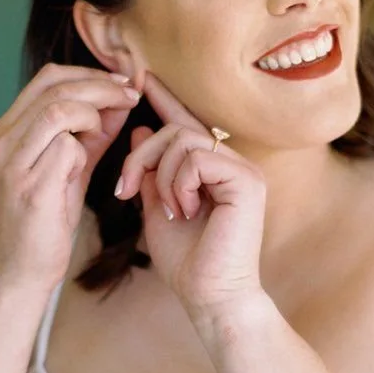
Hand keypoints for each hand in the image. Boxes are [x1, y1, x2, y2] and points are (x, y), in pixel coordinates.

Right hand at [0, 63, 140, 292]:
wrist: (19, 273)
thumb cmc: (44, 222)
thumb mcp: (70, 170)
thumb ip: (92, 136)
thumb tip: (119, 101)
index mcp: (8, 131)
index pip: (49, 79)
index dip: (90, 74)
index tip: (122, 84)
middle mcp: (3, 142)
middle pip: (55, 87)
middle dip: (102, 86)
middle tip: (132, 95)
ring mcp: (12, 164)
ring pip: (59, 111)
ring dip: (94, 115)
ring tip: (106, 131)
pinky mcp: (29, 188)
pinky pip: (66, 148)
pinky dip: (85, 151)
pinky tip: (86, 169)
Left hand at [116, 71, 266, 315]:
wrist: (209, 297)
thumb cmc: (187, 261)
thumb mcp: (157, 207)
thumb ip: (150, 172)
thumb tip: (140, 129)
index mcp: (213, 169)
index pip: (185, 124)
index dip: (163, 99)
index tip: (140, 75)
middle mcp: (232, 164)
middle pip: (176, 130)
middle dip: (142, 156)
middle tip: (126, 189)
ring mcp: (243, 170)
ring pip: (184, 141)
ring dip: (161, 175)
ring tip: (171, 209)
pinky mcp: (247, 181)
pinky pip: (198, 158)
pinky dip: (179, 183)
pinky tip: (186, 209)